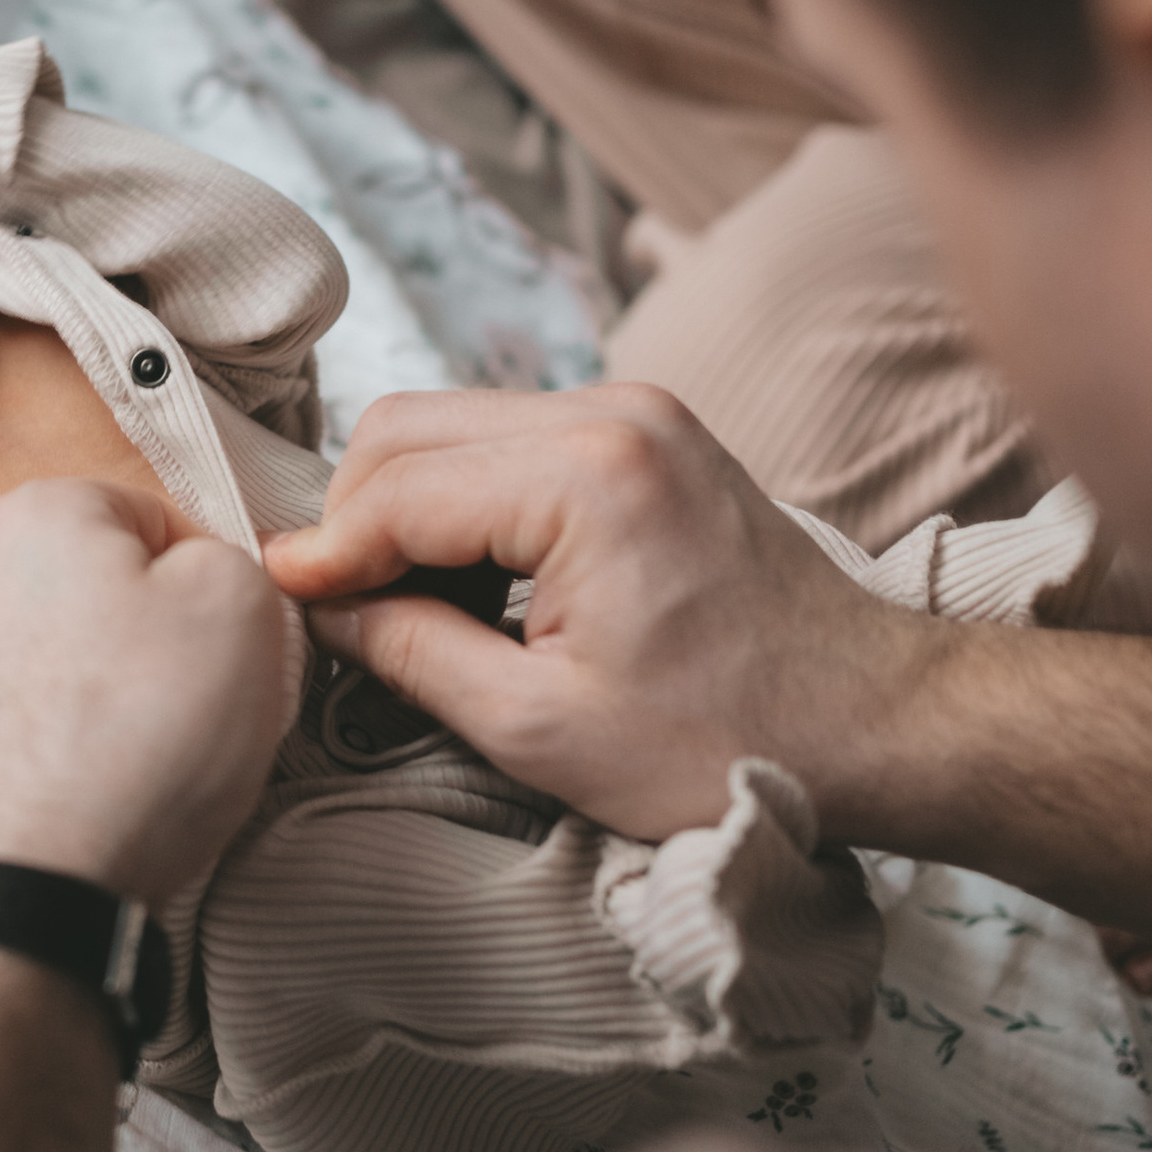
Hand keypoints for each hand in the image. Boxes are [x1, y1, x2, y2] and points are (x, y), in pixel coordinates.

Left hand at [0, 478, 294, 901]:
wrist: (27, 892)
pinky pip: (30, 723)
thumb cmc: (129, 749)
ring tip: (140, 760)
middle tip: (190, 706)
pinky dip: (64, 749)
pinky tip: (93, 790)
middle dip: (156, 642)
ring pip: (67, 660)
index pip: (161, 518)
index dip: (212, 585)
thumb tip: (210, 579)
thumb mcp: (242, 609)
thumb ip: (236, 558)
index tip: (226, 642)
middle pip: (105, 590)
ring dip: (110, 700)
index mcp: (38, 512)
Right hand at [264, 381, 938, 843]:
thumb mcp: (538, 727)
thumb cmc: (728, 740)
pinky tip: (472, 581)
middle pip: (410, 428)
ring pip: (456, 425)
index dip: (322, 555)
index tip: (275, 607)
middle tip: (338, 612)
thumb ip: (408, 651)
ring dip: (409, 507)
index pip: (395, 490)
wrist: (876, 720)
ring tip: (407, 606)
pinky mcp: (650, 432)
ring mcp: (636, 412)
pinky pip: (514, 439)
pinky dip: (470, 498)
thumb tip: (320, 609)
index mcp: (584, 475)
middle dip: (355, 518)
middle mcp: (609, 414)